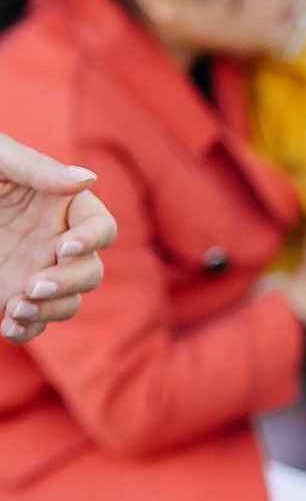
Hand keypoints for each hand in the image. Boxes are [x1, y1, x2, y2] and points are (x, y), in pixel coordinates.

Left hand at [0, 138, 114, 340]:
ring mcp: (38, 270)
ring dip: (49, 311)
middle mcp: (58, 242)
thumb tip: (87, 178)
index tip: (64, 247)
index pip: (101, 228)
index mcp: (65, 206)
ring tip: (15, 308)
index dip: (91, 240)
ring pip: (68, 303)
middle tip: (34, 285)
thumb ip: (37, 168)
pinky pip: (34, 322)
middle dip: (68, 284)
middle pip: (90, 272)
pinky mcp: (15, 293)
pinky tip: (8, 326)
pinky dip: (27, 331)